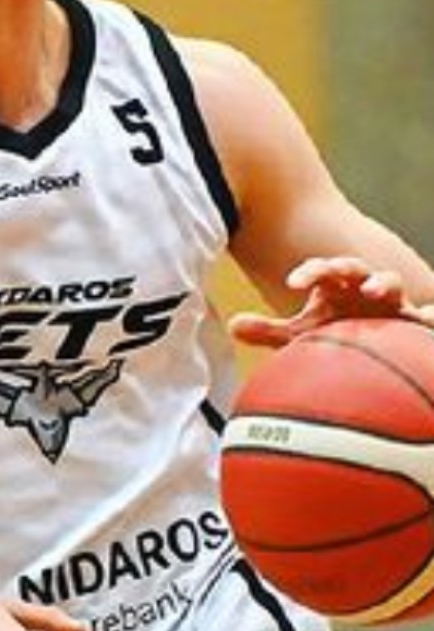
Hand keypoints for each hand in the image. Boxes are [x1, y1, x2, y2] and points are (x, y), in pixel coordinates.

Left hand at [229, 256, 433, 347]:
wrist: (379, 349)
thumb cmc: (337, 335)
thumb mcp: (302, 335)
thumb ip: (269, 331)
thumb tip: (231, 326)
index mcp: (337, 288)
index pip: (322, 271)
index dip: (310, 272)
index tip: (293, 283)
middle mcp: (363, 289)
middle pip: (353, 268)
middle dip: (343, 266)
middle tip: (333, 272)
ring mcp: (392, 302)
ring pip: (390, 283)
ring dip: (382, 283)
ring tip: (375, 291)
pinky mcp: (415, 321)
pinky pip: (426, 316)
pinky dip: (429, 315)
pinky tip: (428, 319)